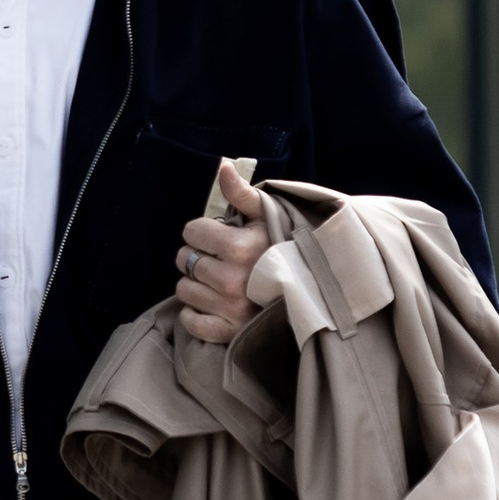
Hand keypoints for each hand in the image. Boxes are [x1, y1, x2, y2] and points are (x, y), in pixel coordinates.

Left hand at [174, 159, 267, 345]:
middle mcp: (232, 278)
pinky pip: (193, 323)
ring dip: (196, 284)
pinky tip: (212, 303)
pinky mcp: (230, 331)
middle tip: (218, 258)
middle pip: (184, 260)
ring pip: (184, 290)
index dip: (202, 231)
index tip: (218, 236)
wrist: (313, 286)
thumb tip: (223, 168)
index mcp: (239, 246)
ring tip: (218, 280)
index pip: (191, 231)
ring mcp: (230, 307)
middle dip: (197, 255)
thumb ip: (241, 193)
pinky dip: (196, 314)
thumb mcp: (267, 214)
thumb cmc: (284, 244)